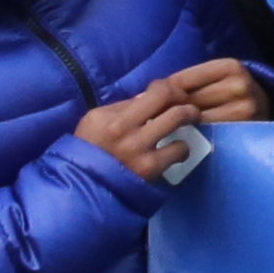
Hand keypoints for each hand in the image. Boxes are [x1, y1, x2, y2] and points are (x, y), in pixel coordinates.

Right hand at [75, 59, 267, 181]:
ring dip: (190, 118)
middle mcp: (123, 129)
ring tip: (189, 122)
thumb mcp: (97, 120)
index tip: (173, 94)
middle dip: (186, 101)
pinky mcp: (148, 168)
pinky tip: (177, 150)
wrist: (83, 183)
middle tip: (188, 107)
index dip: (171, 89)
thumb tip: (151, 96)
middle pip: (169, 100)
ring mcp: (137, 149)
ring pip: (177, 118)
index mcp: (110, 116)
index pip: (155, 92)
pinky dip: (182, 148)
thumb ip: (124, 107)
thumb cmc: (90, 147)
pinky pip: (178, 150)